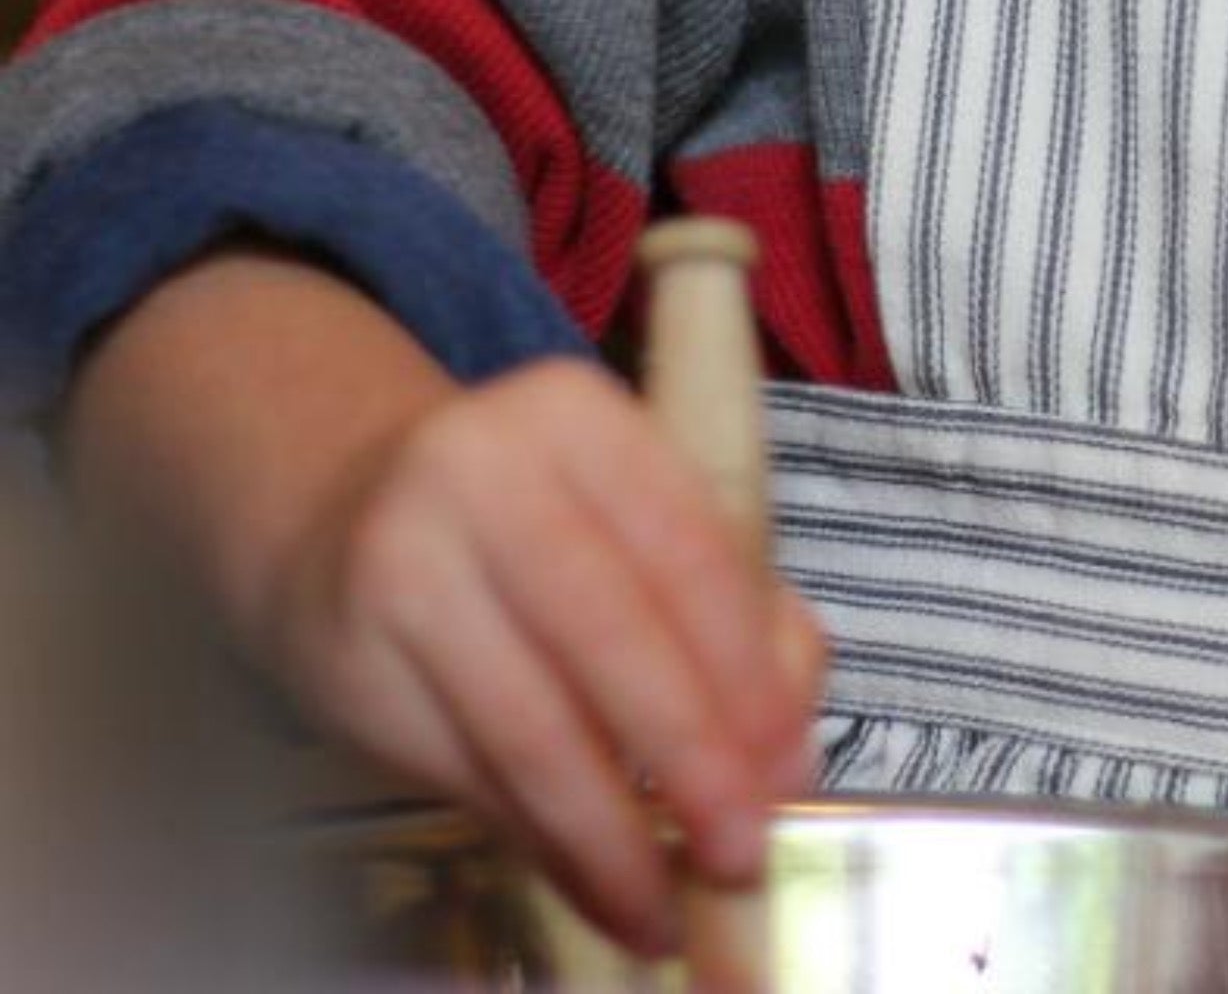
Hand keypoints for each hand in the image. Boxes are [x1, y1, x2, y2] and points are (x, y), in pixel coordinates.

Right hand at [259, 358, 825, 955]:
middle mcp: (479, 470)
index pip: (685, 546)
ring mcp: (401, 564)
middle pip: (608, 631)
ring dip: (610, 835)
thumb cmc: (533, 523)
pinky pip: (466, 773)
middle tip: (741, 849)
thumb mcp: (632, 514)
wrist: (340, 511)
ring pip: (529, 724)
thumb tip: (789, 741)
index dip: (746, 666)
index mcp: (576, 414)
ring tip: (667, 909)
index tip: (790, 762)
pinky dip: (542, 844)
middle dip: (688, 755)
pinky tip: (594, 886)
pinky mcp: (348, 663)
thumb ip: (734, 602)